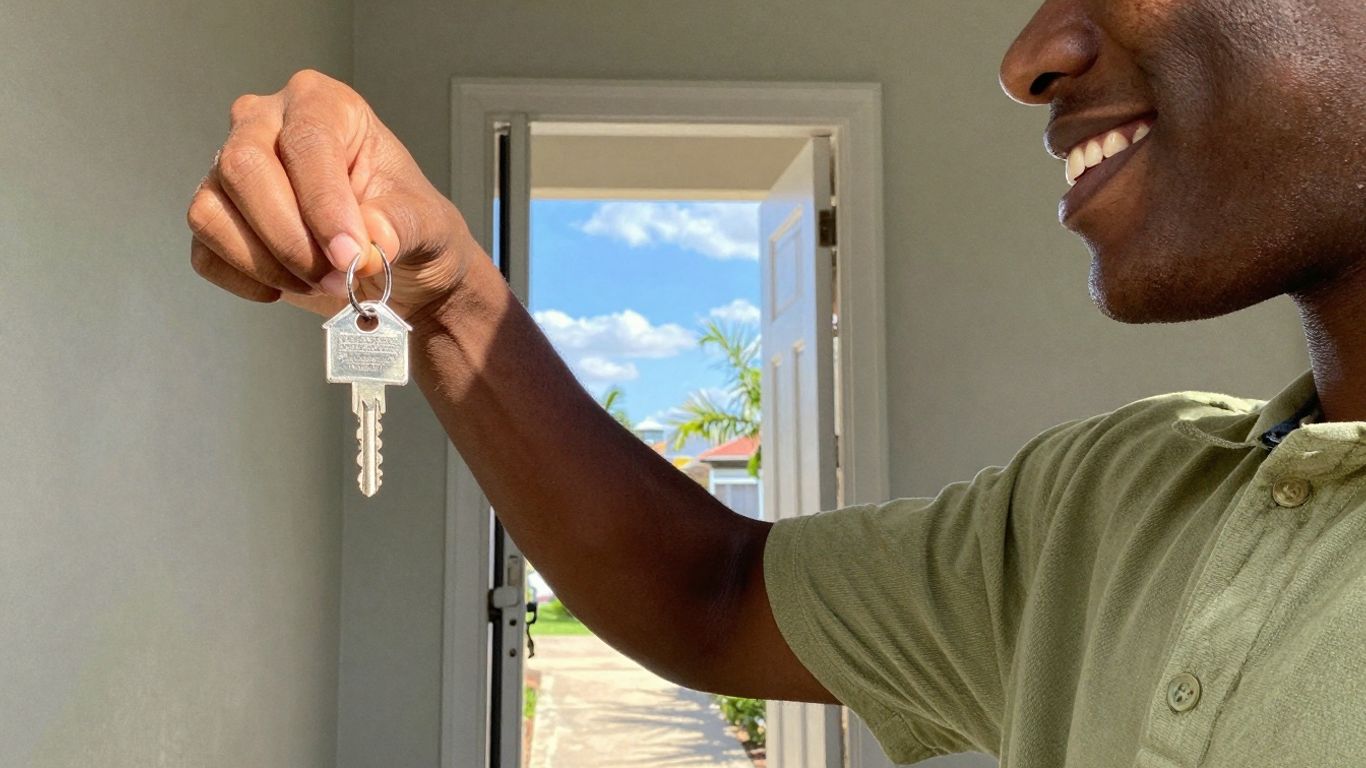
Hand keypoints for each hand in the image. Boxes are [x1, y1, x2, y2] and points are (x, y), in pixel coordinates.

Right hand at [187, 69, 476, 320]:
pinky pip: (205, 251)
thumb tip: (370, 242)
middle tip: (336, 277)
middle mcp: (265, 122)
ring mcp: (229, 168)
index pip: (307, 139)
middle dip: (290, 237)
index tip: (351, 256)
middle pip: (243, 166)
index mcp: (323, 103)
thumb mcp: (427, 223)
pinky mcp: (215, 216)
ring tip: (320, 282)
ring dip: (267, 263)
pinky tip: (289, 286)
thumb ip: (401, 226)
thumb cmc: (407, 224)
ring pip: (212, 211)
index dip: (324, 203)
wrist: (390, 264)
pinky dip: (245, 280)